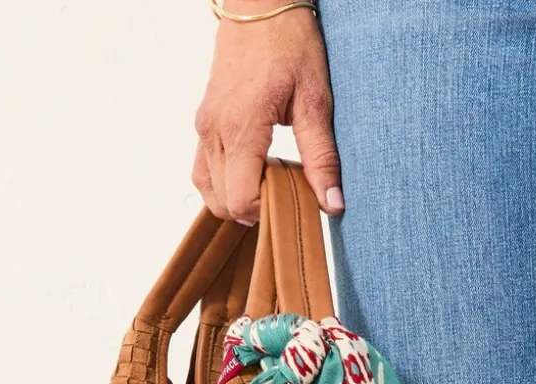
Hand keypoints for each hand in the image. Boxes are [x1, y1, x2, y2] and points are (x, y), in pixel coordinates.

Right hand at [193, 1, 343, 224]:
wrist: (261, 5)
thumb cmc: (290, 43)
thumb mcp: (316, 101)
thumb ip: (322, 158)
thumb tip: (332, 205)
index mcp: (241, 127)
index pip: (241, 199)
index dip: (268, 210)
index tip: (293, 197)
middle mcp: (215, 130)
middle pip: (224, 202)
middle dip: (255, 208)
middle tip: (286, 190)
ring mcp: (204, 127)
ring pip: (209, 192)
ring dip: (237, 199)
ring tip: (270, 182)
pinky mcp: (203, 123)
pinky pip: (203, 172)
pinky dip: (223, 185)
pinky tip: (252, 174)